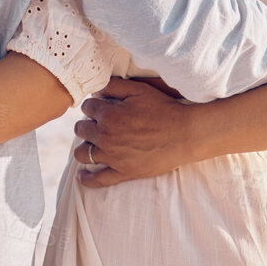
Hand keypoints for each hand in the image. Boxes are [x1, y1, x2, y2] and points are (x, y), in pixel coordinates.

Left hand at [72, 79, 199, 188]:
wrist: (185, 134)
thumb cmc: (164, 109)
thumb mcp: (140, 90)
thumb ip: (115, 86)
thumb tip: (96, 89)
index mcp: (109, 115)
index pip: (87, 107)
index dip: (94, 105)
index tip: (101, 106)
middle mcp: (106, 137)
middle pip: (81, 129)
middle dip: (87, 124)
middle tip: (97, 124)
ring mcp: (112, 157)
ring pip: (83, 154)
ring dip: (83, 147)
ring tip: (89, 145)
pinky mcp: (123, 172)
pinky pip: (98, 179)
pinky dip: (86, 178)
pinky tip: (82, 175)